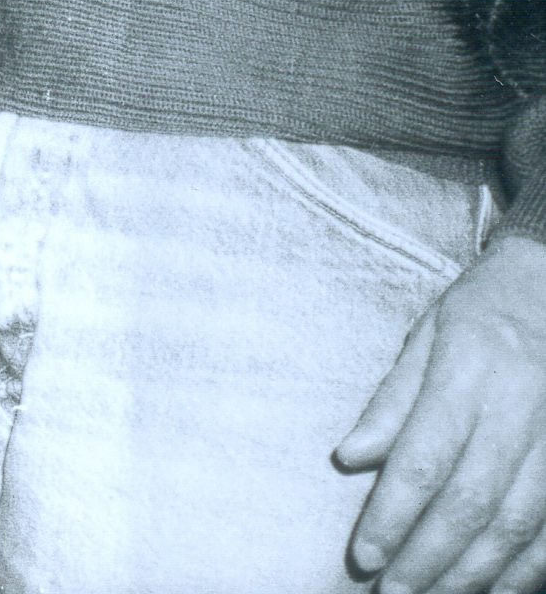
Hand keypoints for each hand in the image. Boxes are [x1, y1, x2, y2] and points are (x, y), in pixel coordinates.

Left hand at [337, 232, 545, 592]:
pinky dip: (526, 569)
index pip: (424, 457)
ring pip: (517, 526)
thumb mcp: (429, 333)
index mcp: (469, 371)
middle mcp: (517, 409)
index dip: (393, 514)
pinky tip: (494, 590)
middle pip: (470, 501)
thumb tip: (349, 458)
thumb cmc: (484, 309)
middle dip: (428, 558)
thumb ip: (392, 400)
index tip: (364, 556)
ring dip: (474, 574)